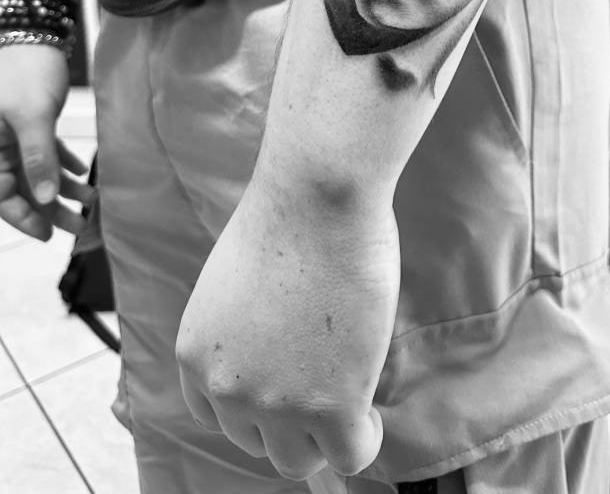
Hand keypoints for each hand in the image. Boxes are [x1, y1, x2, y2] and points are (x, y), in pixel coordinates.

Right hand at [0, 45, 93, 240]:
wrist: (32, 30)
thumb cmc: (25, 69)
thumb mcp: (32, 115)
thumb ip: (38, 157)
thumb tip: (46, 198)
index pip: (1, 195)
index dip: (24, 218)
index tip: (49, 235)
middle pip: (20, 187)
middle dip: (49, 208)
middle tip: (78, 225)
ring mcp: (9, 134)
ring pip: (34, 171)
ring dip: (61, 186)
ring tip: (90, 200)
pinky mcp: (27, 121)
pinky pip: (42, 150)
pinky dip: (61, 162)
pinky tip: (81, 172)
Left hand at [176, 177, 398, 481]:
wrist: (319, 193)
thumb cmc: (292, 213)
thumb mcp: (240, 280)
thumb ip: (247, 326)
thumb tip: (281, 348)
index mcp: (196, 352)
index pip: (215, 414)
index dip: (255, 406)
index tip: (287, 385)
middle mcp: (226, 386)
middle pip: (256, 442)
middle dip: (289, 421)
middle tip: (325, 384)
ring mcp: (276, 402)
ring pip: (299, 460)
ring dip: (323, 439)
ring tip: (350, 404)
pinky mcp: (330, 404)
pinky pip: (350, 456)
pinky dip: (363, 443)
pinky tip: (370, 413)